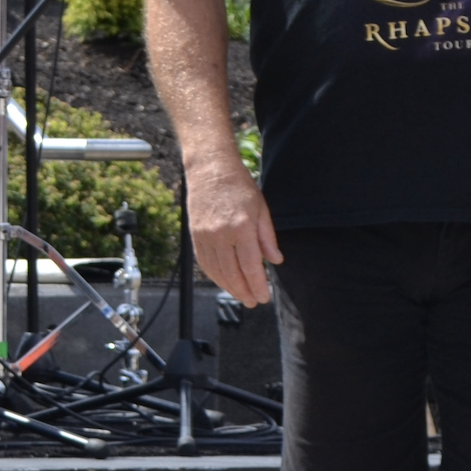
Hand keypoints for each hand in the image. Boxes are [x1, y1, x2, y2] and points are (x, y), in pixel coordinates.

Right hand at [187, 164, 281, 305]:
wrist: (210, 169)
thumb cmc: (239, 186)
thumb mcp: (261, 209)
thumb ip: (267, 237)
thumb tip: (275, 261)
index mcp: (242, 227)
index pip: (251, 266)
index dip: (258, 285)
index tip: (264, 297)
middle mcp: (221, 234)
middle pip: (233, 273)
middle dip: (244, 291)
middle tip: (254, 302)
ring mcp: (205, 236)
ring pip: (217, 271)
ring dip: (229, 287)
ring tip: (241, 295)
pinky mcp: (195, 235)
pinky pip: (205, 262)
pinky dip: (214, 275)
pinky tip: (223, 281)